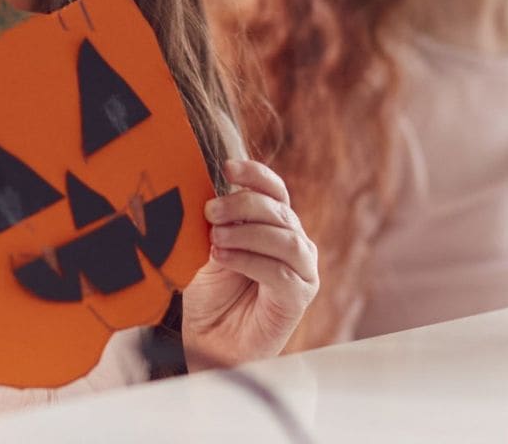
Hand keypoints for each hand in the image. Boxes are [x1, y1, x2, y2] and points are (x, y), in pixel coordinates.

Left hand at [182, 159, 317, 368]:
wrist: (210, 339)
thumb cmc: (210, 291)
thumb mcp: (209, 245)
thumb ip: (217, 221)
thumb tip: (205, 190)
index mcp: (274, 224)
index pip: (274, 189)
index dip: (255, 174)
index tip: (227, 167)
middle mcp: (294, 242)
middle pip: (278, 210)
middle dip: (243, 204)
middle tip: (211, 211)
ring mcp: (301, 270)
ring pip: (285, 238)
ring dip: (247, 232)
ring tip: (216, 237)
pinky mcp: (299, 298)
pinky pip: (281, 271)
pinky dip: (249, 259)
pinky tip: (224, 256)